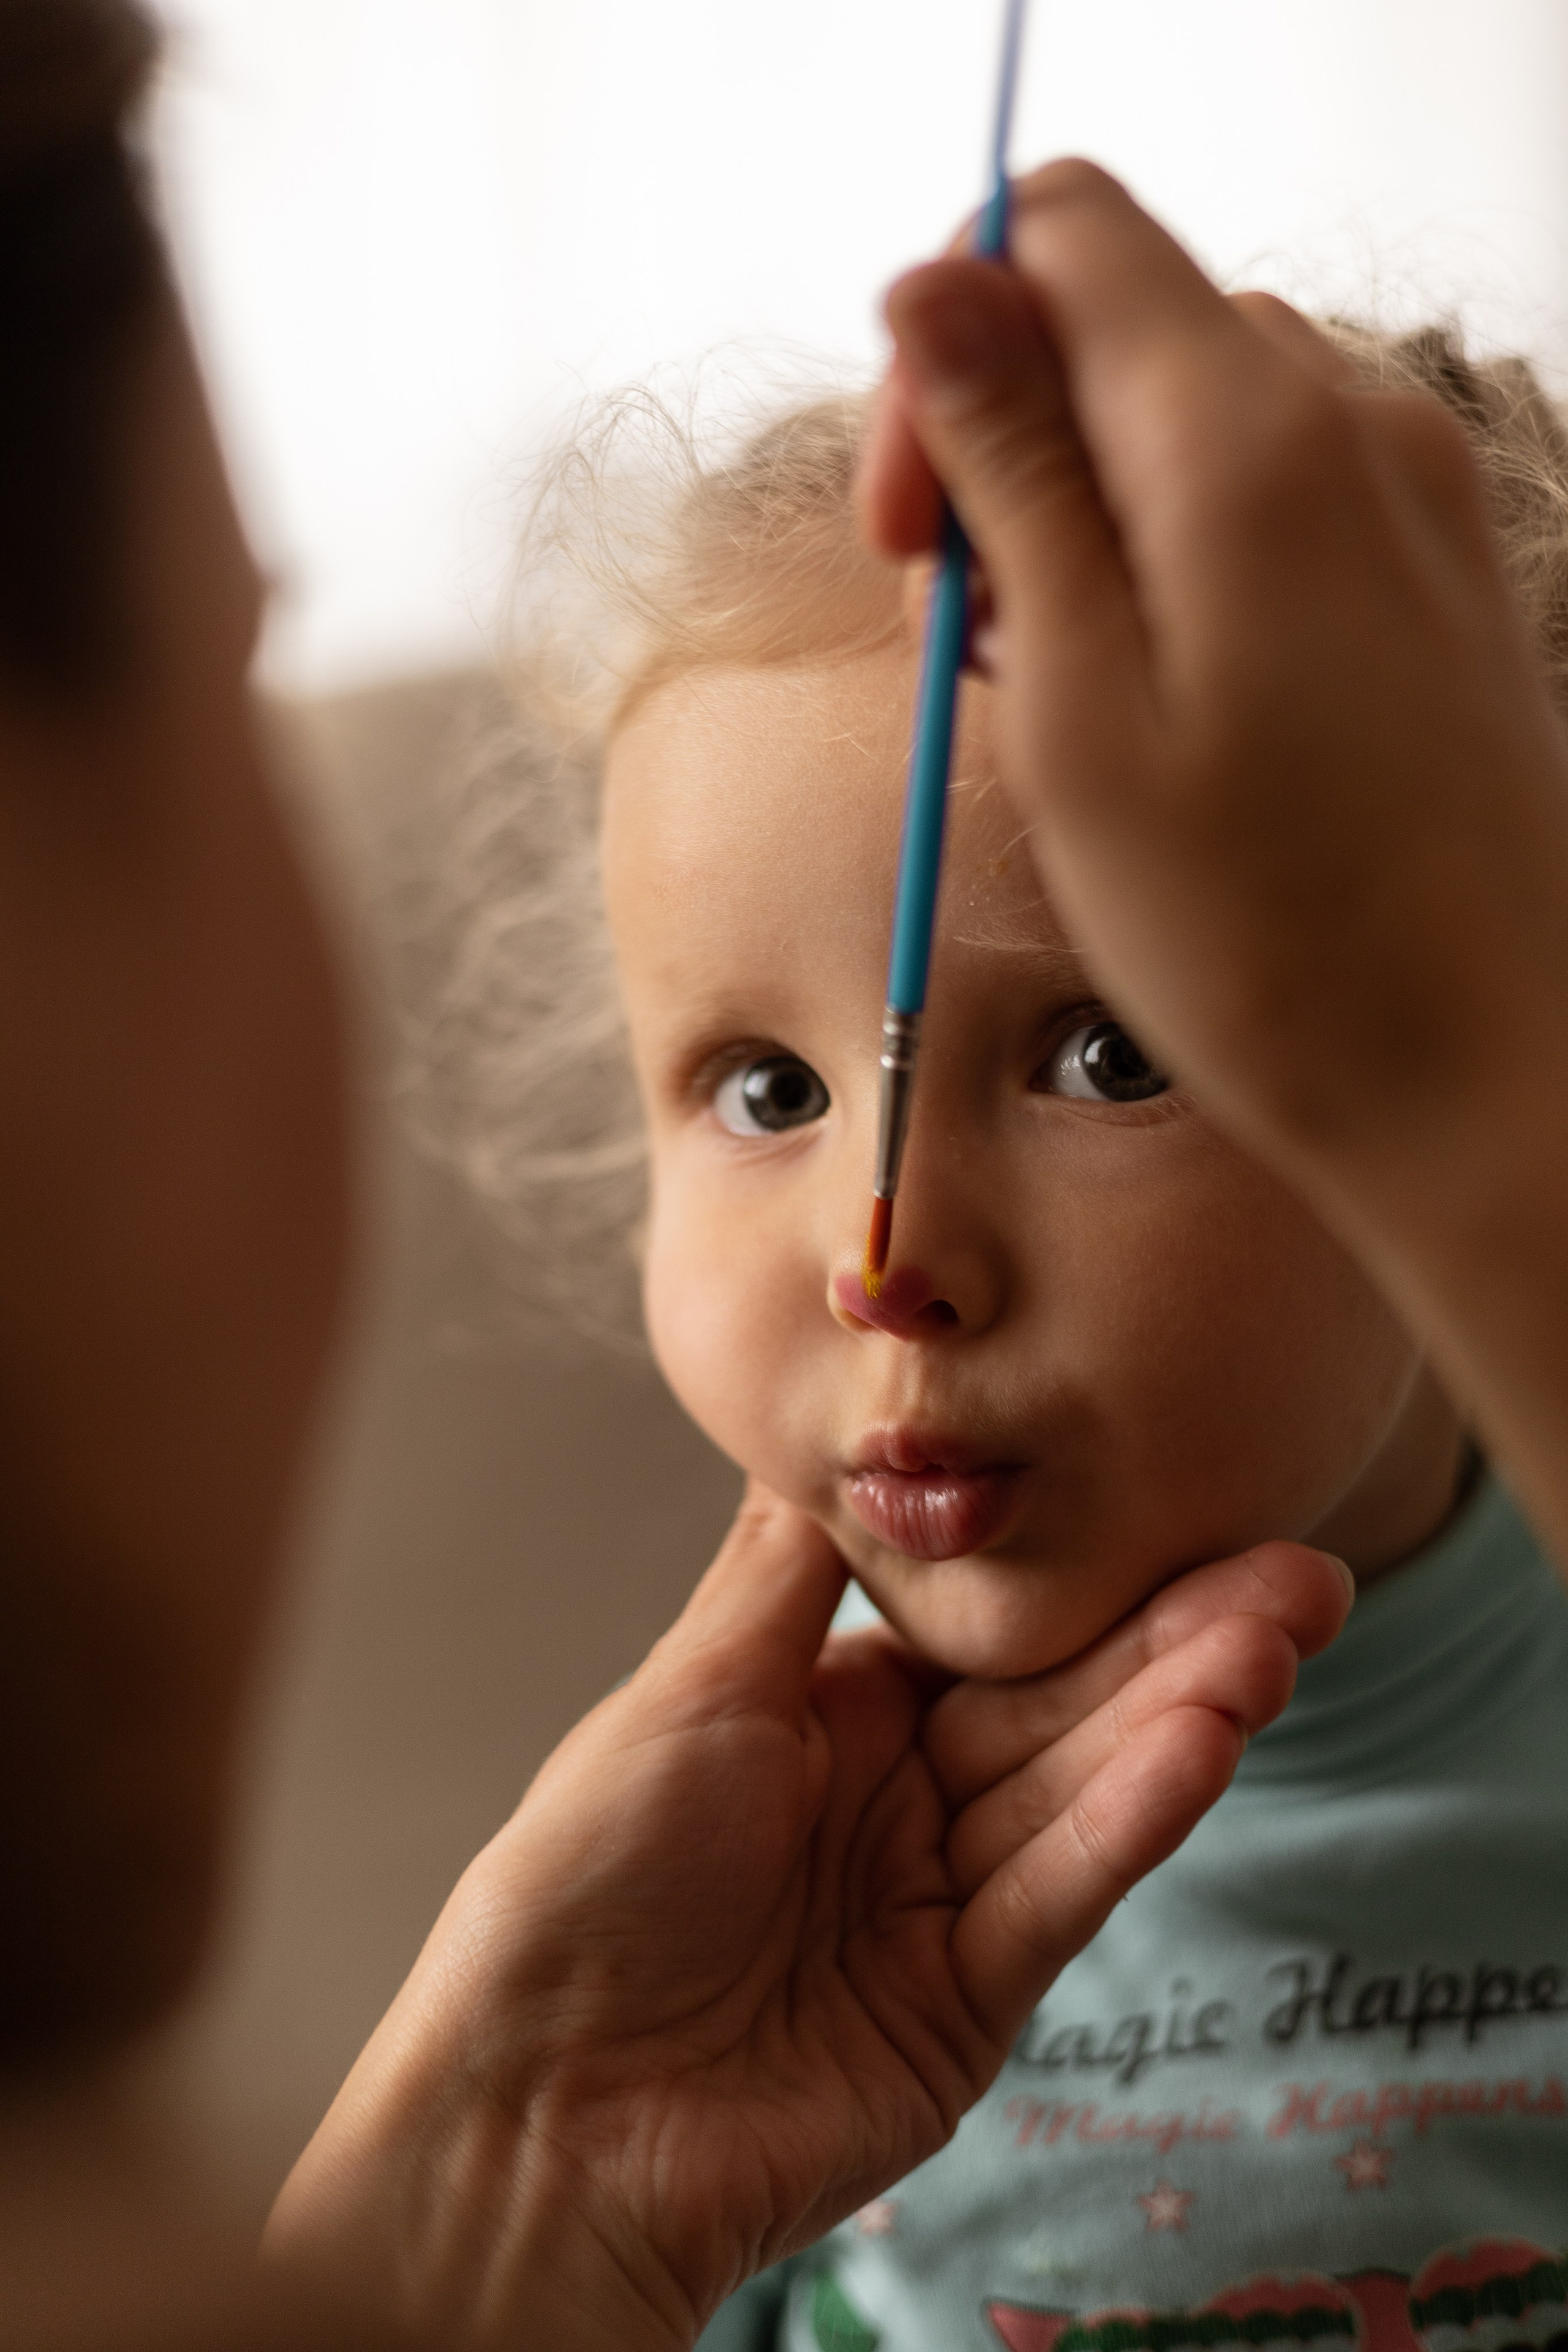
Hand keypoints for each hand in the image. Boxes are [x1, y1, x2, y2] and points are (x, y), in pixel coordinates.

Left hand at [266, 1487, 1348, 2349]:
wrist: (540, 2108)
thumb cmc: (580, 1882)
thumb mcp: (688, 1691)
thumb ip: (787, 1574)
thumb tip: (824, 1431)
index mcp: (827, 1714)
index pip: (987, 1631)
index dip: (1084, 1574)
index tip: (1181, 1501)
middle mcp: (895, 1799)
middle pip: (1057, 1706)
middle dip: (1177, 1638)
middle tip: (1297, 1573)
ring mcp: (936, 1904)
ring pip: (1075, 1788)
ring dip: (1181, 1713)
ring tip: (1279, 1635)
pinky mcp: (964, 2005)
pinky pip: (1054, 1892)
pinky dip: (1128, 1819)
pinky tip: (1203, 1745)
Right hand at [858, 161, 1567, 1557]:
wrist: (1484, 1076)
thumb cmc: (1267, 936)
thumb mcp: (1072, 702)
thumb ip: (1006, 473)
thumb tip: (927, 288)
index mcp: (1245, 436)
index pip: (1058, 228)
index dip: (945, 344)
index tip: (910, 525)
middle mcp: (1351, 425)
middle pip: (1121, 320)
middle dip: (1004, 445)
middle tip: (967, 642)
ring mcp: (1410, 497)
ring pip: (1190, 412)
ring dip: (1083, 514)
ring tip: (1057, 695)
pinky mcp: (1433, 574)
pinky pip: (1273, 494)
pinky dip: (1177, 558)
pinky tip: (1156, 702)